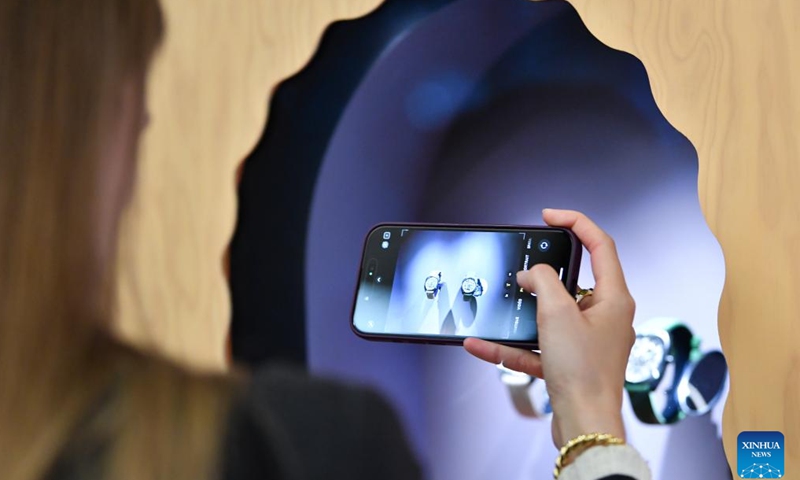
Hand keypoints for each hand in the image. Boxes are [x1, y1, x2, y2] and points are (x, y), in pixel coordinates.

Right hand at [464, 209, 634, 446]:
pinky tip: (481, 345)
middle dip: (543, 273)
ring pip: (550, 316)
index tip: (549, 216)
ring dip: (522, 313)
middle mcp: (604, 317)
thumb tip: (532, 274)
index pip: (600, 245)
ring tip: (500, 305)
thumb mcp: (558, 314)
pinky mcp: (569, 362)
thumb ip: (543, 283)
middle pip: (573, 280)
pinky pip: (537, 346)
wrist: (584, 424)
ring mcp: (587, 341)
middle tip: (523, 265)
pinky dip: (512, 345)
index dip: (576, 223)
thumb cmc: (583, 372)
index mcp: (613, 299)